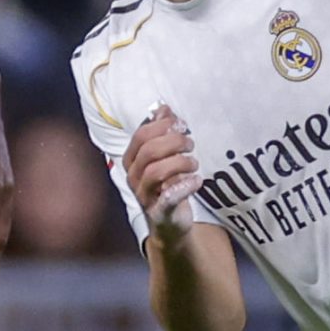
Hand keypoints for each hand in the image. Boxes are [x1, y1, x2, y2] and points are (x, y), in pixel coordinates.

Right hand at [123, 104, 202, 234]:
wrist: (169, 222)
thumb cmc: (166, 184)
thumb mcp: (163, 156)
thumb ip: (161, 132)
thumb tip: (163, 108)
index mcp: (132, 159)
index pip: (141, 136)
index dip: (162, 126)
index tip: (181, 125)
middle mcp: (133, 177)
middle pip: (149, 151)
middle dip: (174, 142)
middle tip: (191, 144)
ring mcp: (144, 195)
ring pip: (156, 172)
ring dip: (180, 162)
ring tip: (194, 163)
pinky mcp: (159, 212)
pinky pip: (169, 197)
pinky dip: (185, 186)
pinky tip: (197, 180)